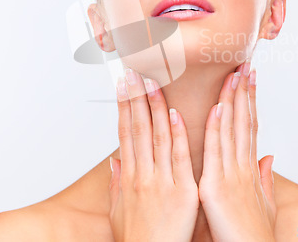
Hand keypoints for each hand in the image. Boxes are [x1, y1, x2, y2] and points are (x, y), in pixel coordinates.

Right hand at [108, 68, 199, 241]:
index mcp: (130, 177)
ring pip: (157, 137)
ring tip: (152, 82)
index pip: (126, 133)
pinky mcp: (183, 192)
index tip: (122, 87)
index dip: (124, 108)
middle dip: (135, 99)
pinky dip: (176, 135)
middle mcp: (143, 175)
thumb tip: (114, 162)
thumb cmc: (138, 239)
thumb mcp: (118, 212)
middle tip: (133, 73)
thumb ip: (117, 184)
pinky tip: (174, 114)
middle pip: (138, 129)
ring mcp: (162, 182)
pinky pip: (179, 158)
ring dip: (155, 107)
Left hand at [198, 60, 276, 241]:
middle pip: (244, 121)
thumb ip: (265, 179)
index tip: (250, 80)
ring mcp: (231, 175)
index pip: (249, 127)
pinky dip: (217, 128)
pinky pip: (216, 152)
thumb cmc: (253, 236)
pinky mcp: (216, 186)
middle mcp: (242, 167)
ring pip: (232, 129)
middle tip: (245, 65)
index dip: (250, 102)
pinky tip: (218, 107)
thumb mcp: (262, 204)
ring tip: (235, 73)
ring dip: (233, 100)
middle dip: (245, 92)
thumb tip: (268, 157)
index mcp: (248, 170)